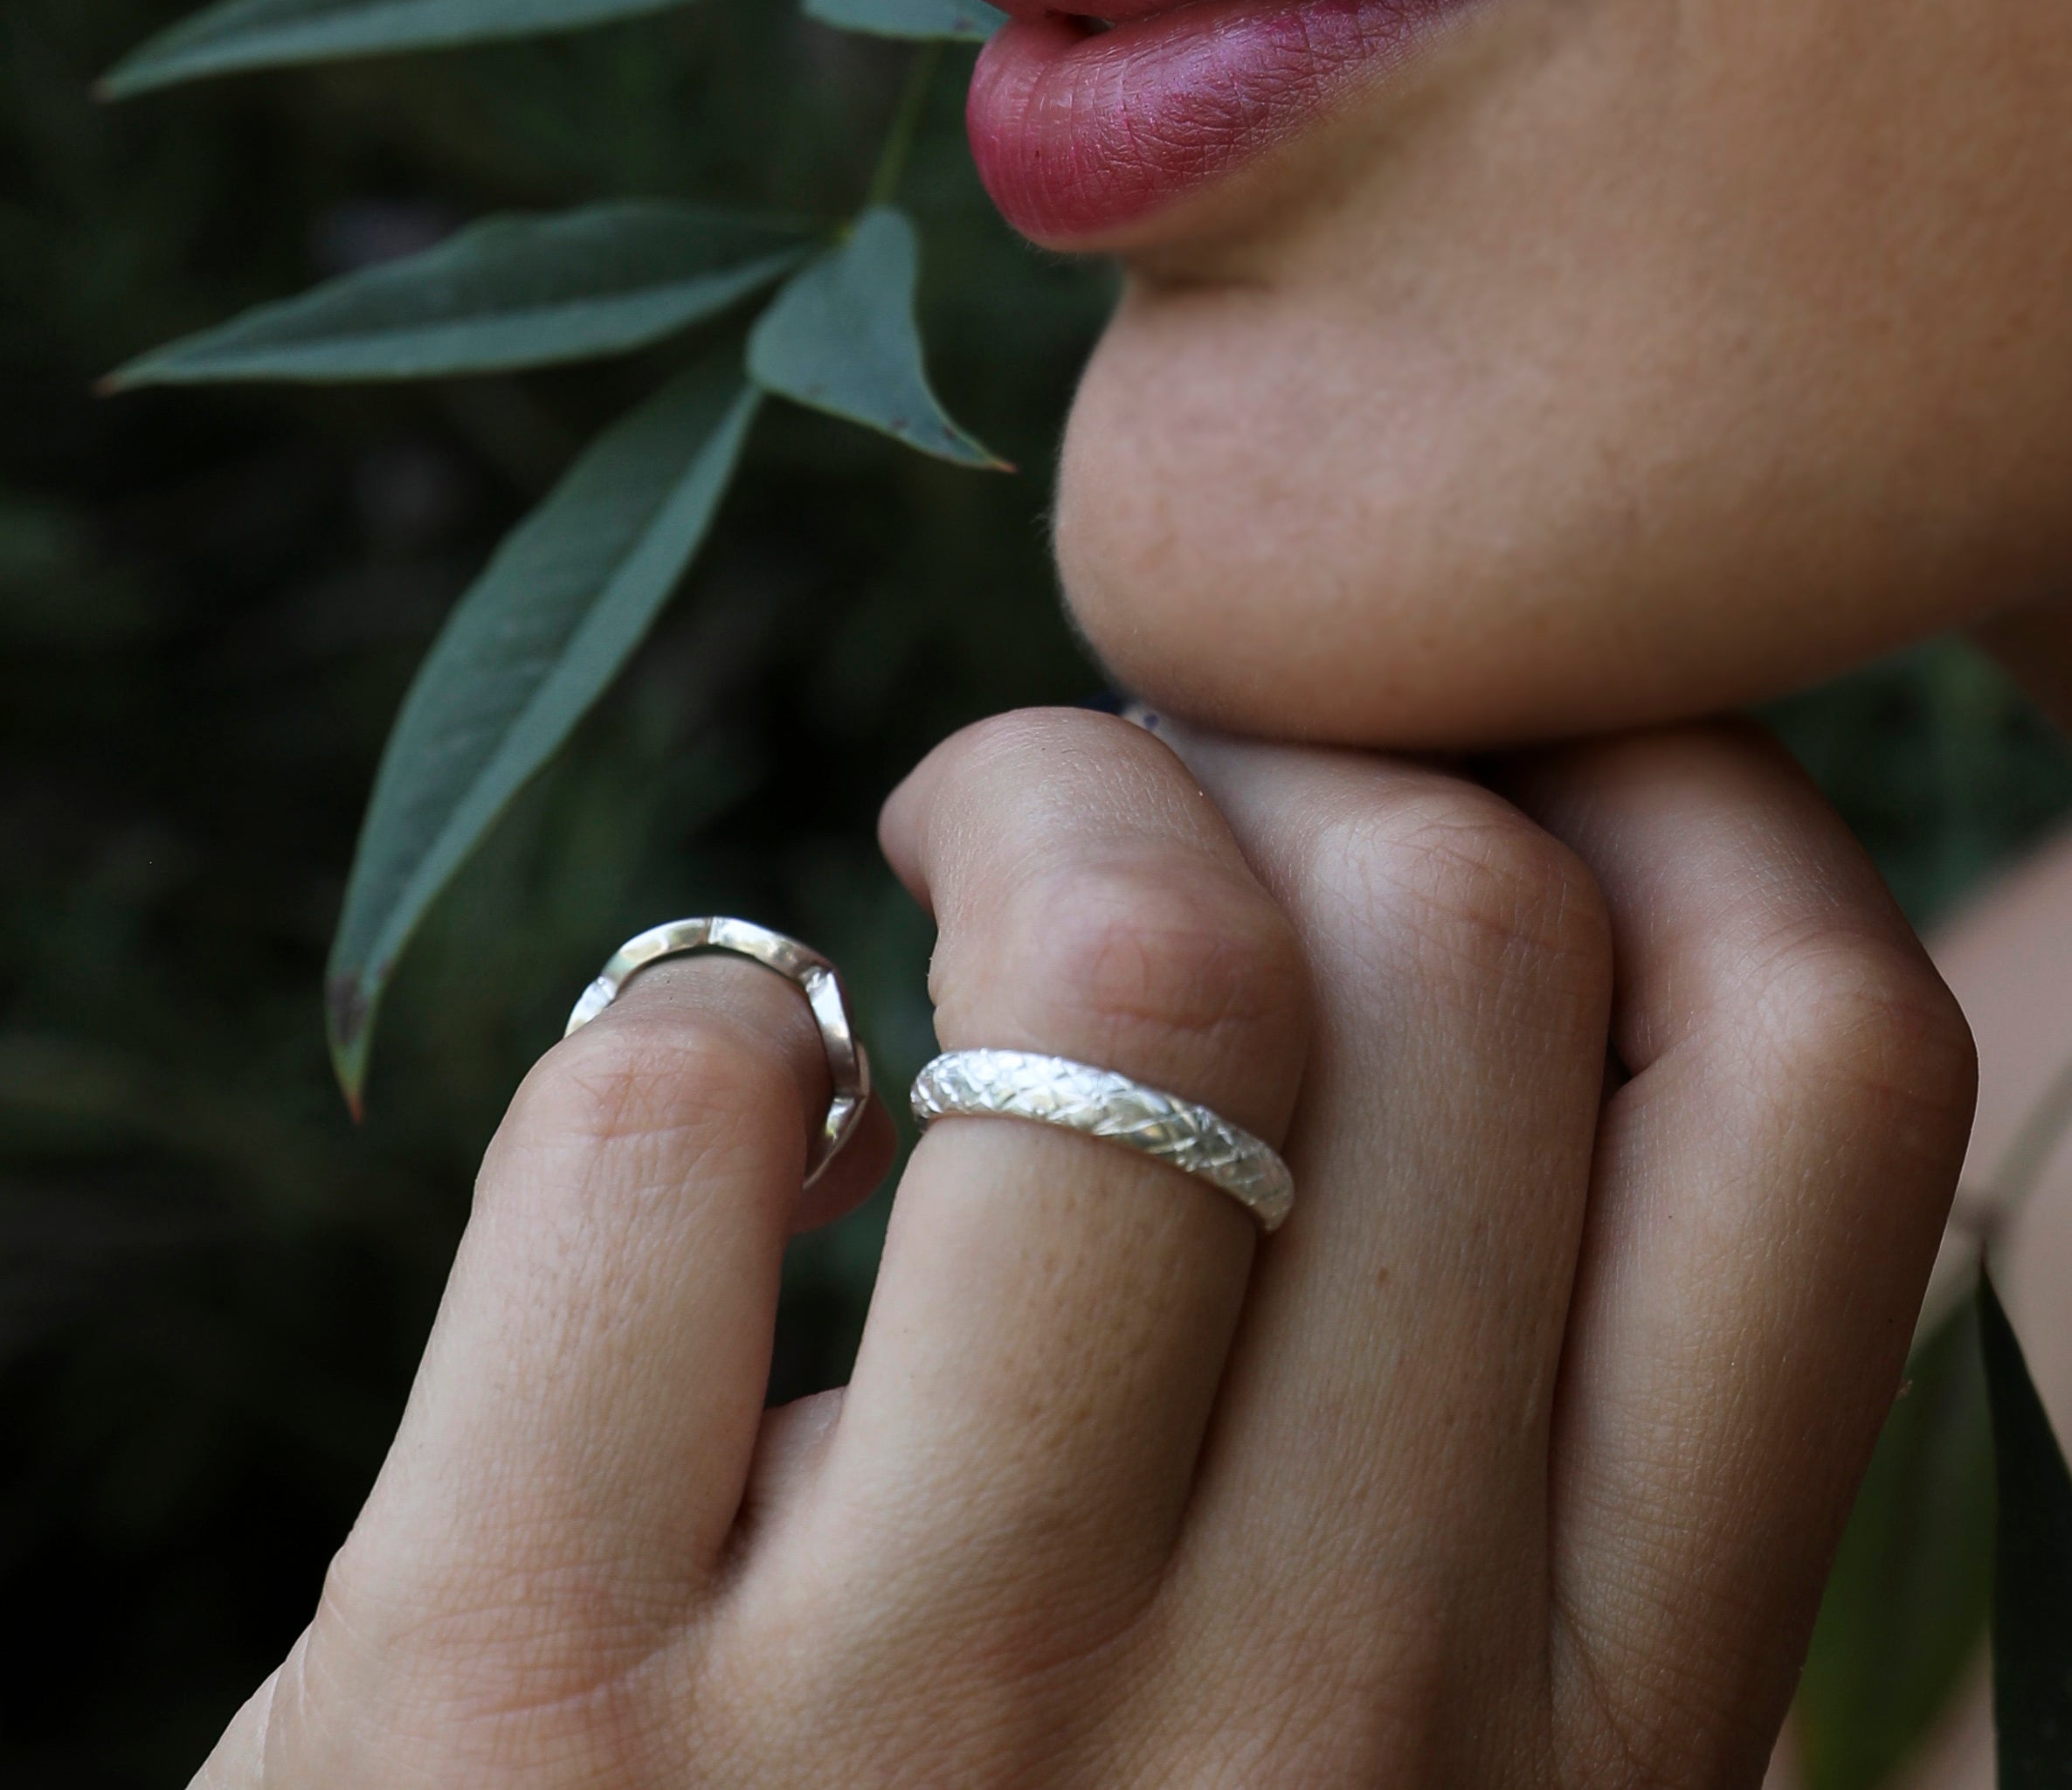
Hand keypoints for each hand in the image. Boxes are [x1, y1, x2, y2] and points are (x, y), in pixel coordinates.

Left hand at [195, 711, 1974, 1787]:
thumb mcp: (1373, 1763)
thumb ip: (1461, 1443)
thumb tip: (1429, 952)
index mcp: (1589, 1737)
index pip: (1822, 1078)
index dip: (1681, 801)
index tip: (1490, 751)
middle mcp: (1334, 1729)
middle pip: (1464, 939)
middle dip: (1293, 752)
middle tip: (1149, 793)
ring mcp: (926, 1727)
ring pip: (1131, 971)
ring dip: (1028, 804)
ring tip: (933, 870)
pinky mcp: (512, 1702)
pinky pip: (670, 1111)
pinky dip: (697, 1016)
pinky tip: (725, 1112)